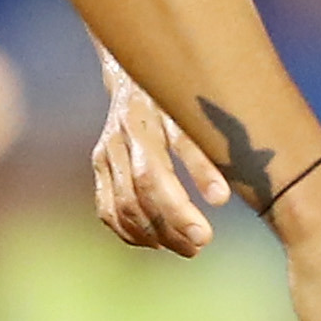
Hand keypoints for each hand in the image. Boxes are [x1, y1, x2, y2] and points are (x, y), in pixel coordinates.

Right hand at [91, 55, 229, 253]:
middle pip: (137, 194)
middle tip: (201, 244)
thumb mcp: (196, 112)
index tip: (209, 229)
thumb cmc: (177, 95)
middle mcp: (119, 138)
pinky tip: (157, 242)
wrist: (137, 72)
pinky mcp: (99, 167)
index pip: (154, 174)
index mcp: (146, 119)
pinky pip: (107, 210)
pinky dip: (130, 232)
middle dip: (170, 226)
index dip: (179, 206)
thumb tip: (221, 198)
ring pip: (121, 208)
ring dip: (154, 236)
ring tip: (188, 248)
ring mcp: (104, 154)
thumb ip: (207, 150)